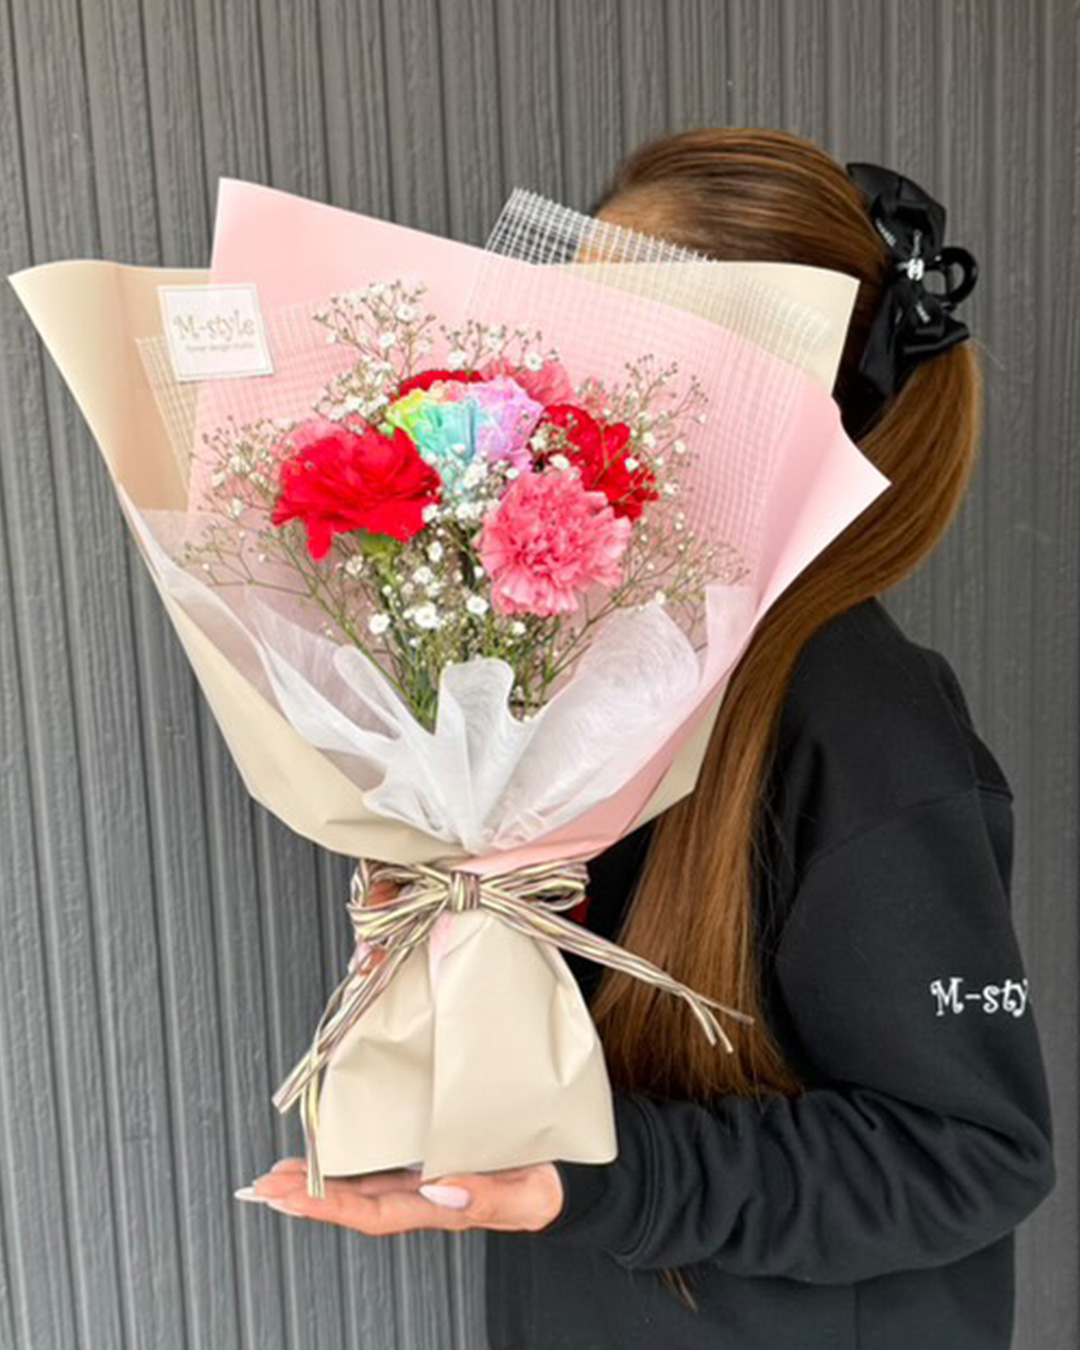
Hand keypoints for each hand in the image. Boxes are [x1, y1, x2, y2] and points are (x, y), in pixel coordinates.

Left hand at [238, 1157, 564, 1234]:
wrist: (571, 1179)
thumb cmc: (552, 1186)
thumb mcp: (531, 1195)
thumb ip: (488, 1196)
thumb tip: (442, 1189)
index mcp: (443, 1206)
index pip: (373, 1211)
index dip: (329, 1204)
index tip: (292, 1194)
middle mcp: (426, 1196)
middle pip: (355, 1202)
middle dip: (308, 1196)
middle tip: (264, 1186)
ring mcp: (427, 1180)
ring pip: (361, 1185)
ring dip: (319, 1180)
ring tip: (279, 1173)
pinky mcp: (433, 1158)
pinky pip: (380, 1165)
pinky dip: (348, 1160)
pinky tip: (329, 1152)